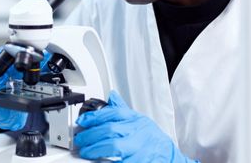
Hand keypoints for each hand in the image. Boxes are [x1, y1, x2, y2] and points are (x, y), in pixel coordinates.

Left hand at [74, 91, 198, 162]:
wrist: (171, 155)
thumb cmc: (152, 138)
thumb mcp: (139, 120)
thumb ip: (123, 110)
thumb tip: (111, 95)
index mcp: (135, 119)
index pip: (113, 113)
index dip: (94, 116)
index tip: (81, 122)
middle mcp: (139, 131)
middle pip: (111, 130)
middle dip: (91, 135)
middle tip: (80, 140)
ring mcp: (141, 147)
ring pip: (116, 147)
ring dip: (97, 150)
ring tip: (87, 152)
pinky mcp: (143, 161)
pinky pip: (123, 162)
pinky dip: (111, 162)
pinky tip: (101, 162)